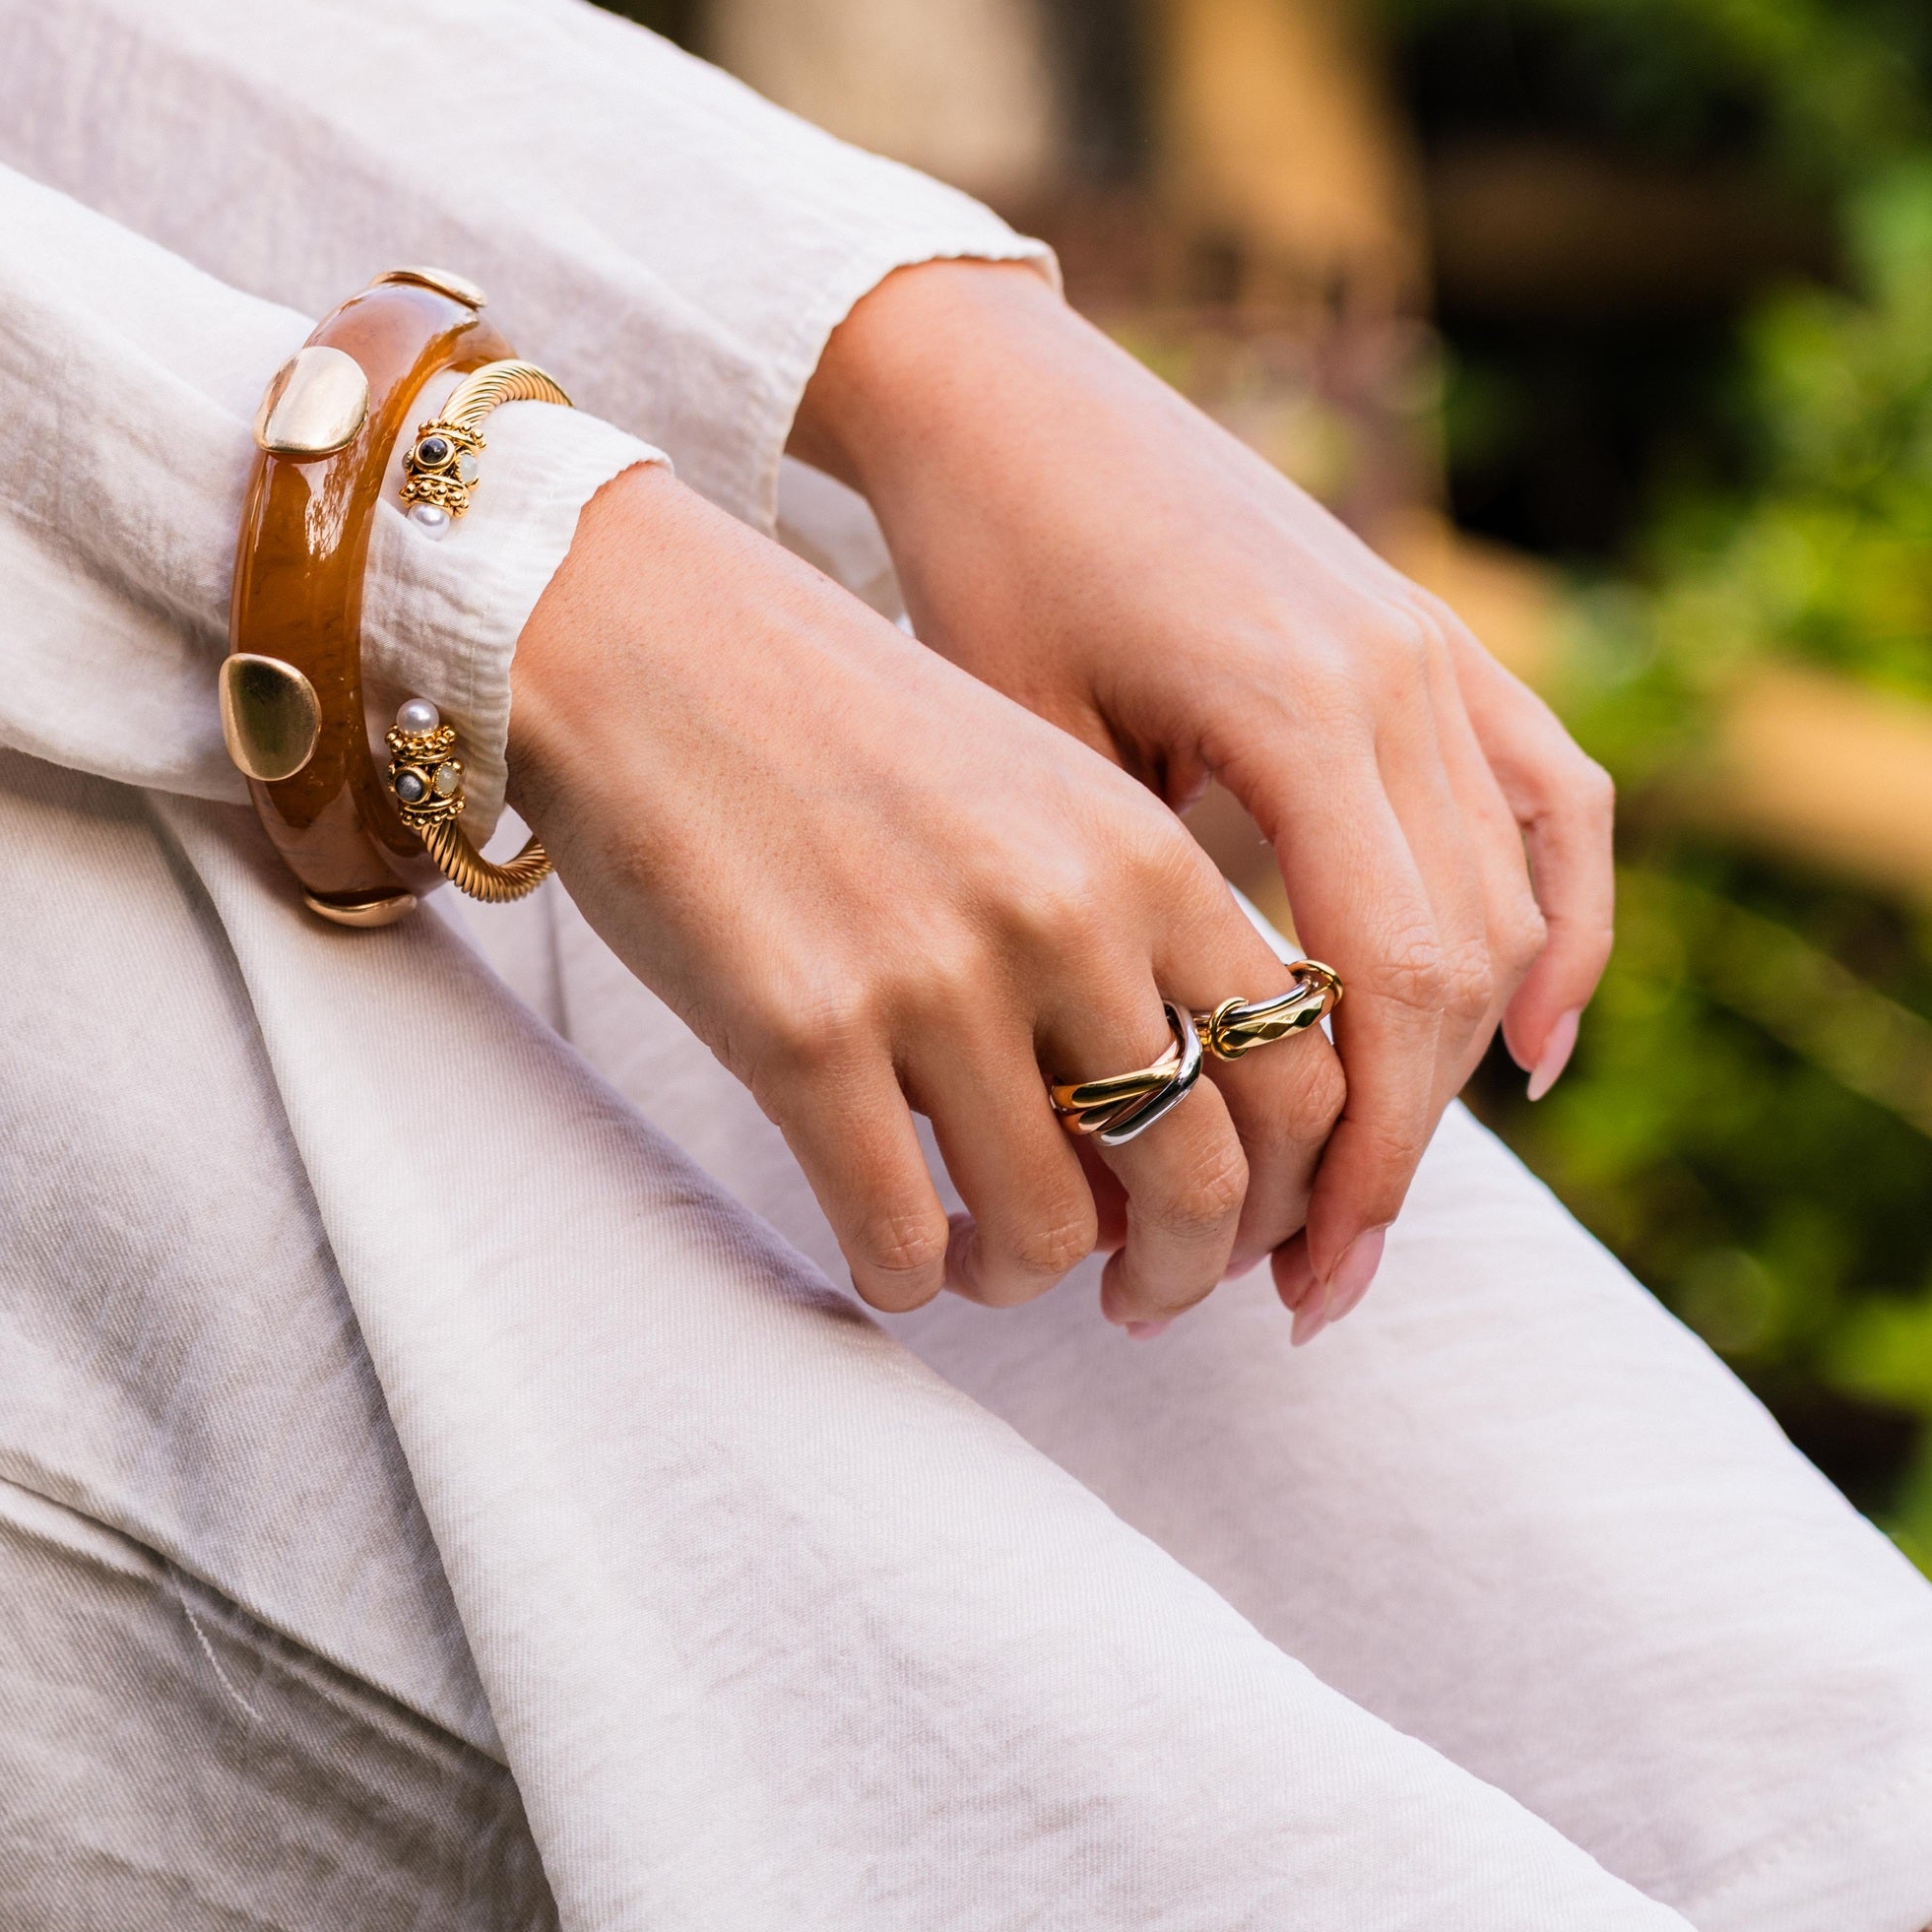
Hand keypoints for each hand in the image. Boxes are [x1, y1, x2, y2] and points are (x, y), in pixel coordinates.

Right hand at [508, 464, 1344, 1329]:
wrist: (633, 633)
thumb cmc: (829, 724)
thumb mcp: (1029, 786)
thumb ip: (1124, 923)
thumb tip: (1185, 1116)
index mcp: (1140, 852)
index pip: (1298, 1068)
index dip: (1292, 1185)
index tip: (1243, 1224)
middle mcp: (1063, 917)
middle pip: (1204, 1174)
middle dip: (1186, 1274)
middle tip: (1138, 1298)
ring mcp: (935, 979)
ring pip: (1051, 1228)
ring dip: (1023, 1277)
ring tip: (982, 1259)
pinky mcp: (805, 1034)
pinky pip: (899, 1235)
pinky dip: (905, 1277)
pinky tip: (887, 1252)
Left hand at [790, 260, 1614, 1327]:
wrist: (999, 399)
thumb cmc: (972, 572)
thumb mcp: (1023, 758)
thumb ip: (1120, 927)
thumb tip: (1149, 1151)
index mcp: (1299, 703)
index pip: (1391, 983)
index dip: (1363, 1155)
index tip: (1292, 1277)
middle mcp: (1398, 671)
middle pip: (1463, 966)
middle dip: (1396, 1148)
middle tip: (1308, 1282)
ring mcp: (1432, 645)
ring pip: (1513, 900)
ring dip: (1465, 1066)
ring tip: (1373, 1202)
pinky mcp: (1433, 635)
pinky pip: (1549, 797)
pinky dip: (1562, 923)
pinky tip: (1532, 1046)